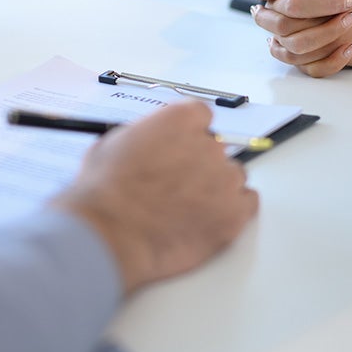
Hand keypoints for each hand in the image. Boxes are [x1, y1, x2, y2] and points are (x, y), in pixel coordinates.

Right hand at [52, 100, 258, 295]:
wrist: (109, 234)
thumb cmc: (104, 193)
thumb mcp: (114, 143)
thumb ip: (144, 137)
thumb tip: (150, 142)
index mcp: (180, 120)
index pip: (201, 117)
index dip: (188, 136)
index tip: (181, 148)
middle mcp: (208, 145)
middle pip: (216, 148)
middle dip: (199, 164)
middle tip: (177, 185)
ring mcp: (224, 179)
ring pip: (233, 176)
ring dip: (216, 188)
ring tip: (188, 207)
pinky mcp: (234, 213)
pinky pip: (247, 203)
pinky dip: (233, 210)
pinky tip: (210, 217)